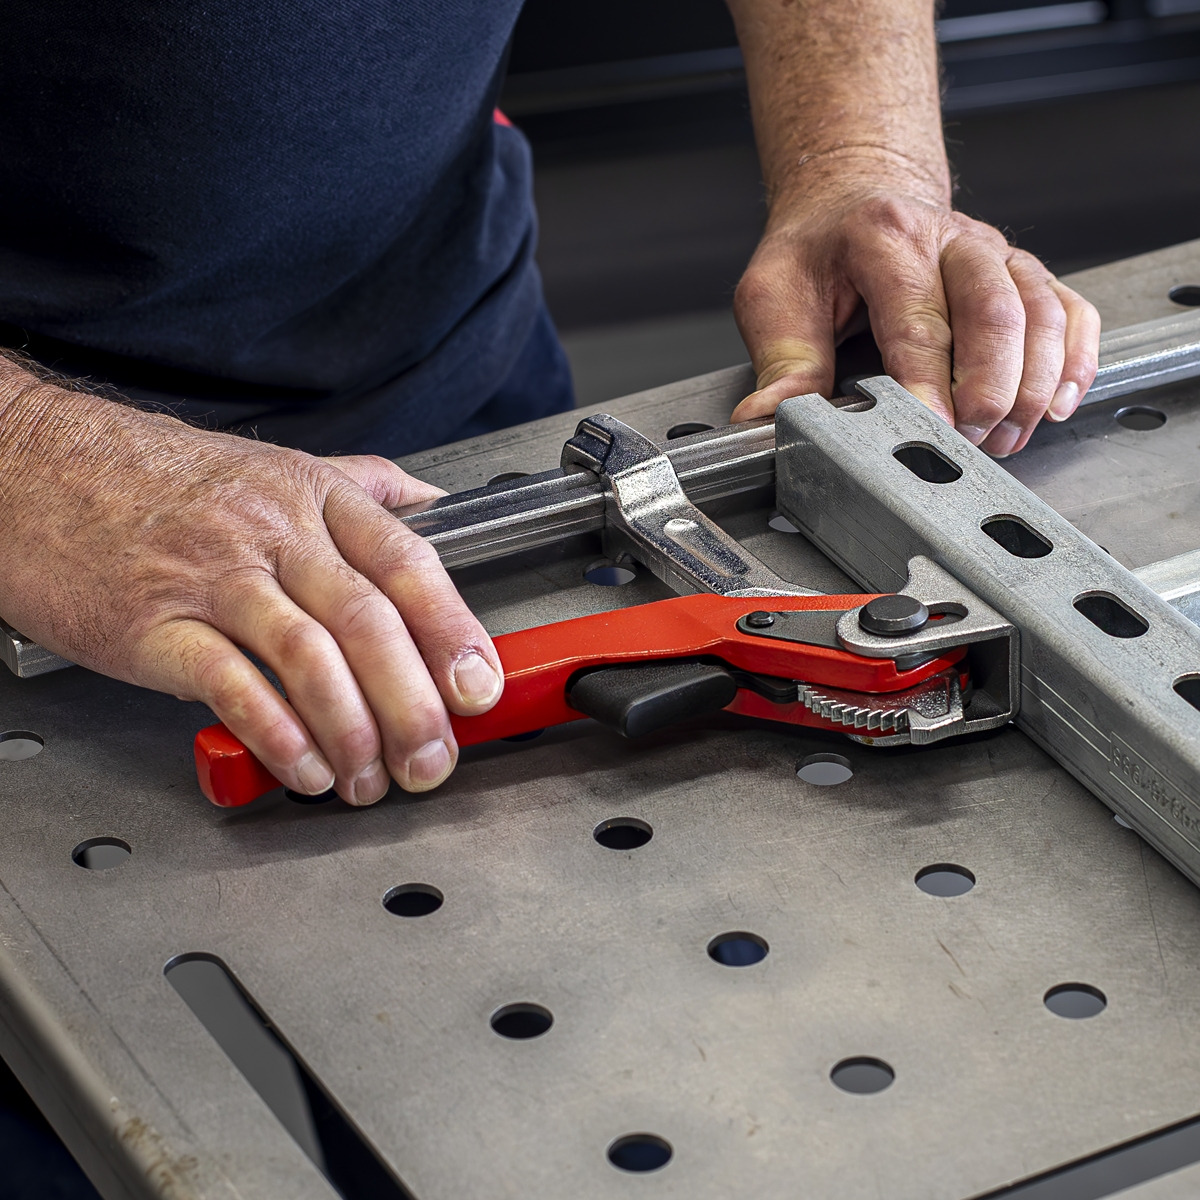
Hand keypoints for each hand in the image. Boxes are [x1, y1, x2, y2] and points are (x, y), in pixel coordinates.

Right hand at [0, 370, 502, 803]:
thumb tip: (437, 512)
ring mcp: (212, 578)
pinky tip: (304, 765)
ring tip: (373, 778)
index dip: (454, 630)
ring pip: (308, 654)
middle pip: (368, 620)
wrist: (36, 466)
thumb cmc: (161, 476)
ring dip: (353, 729)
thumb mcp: (279, 465)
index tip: (481, 687)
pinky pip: (228, 682)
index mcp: (312, 498)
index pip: (407, 562)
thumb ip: (368, 490)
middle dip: (415, 701)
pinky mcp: (153, 625)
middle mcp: (271, 534)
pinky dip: (275, 731)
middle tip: (436, 757)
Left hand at [731, 166, 1100, 456]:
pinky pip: (1071, 309)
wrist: (854, 193)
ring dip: (1034, 383)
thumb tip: (766, 421)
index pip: (915, 318)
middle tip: (971, 442)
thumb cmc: (817, 250)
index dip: (927, 381)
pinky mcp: (1023, 272)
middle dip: (990, 387)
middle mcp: (951, 238)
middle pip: (993, 311)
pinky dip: (1076, 359)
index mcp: (883, 237)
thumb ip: (782, 361)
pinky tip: (1060, 403)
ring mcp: (996, 253)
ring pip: (1040, 312)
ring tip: (1008, 437)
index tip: (930, 429)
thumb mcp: (774, 295)